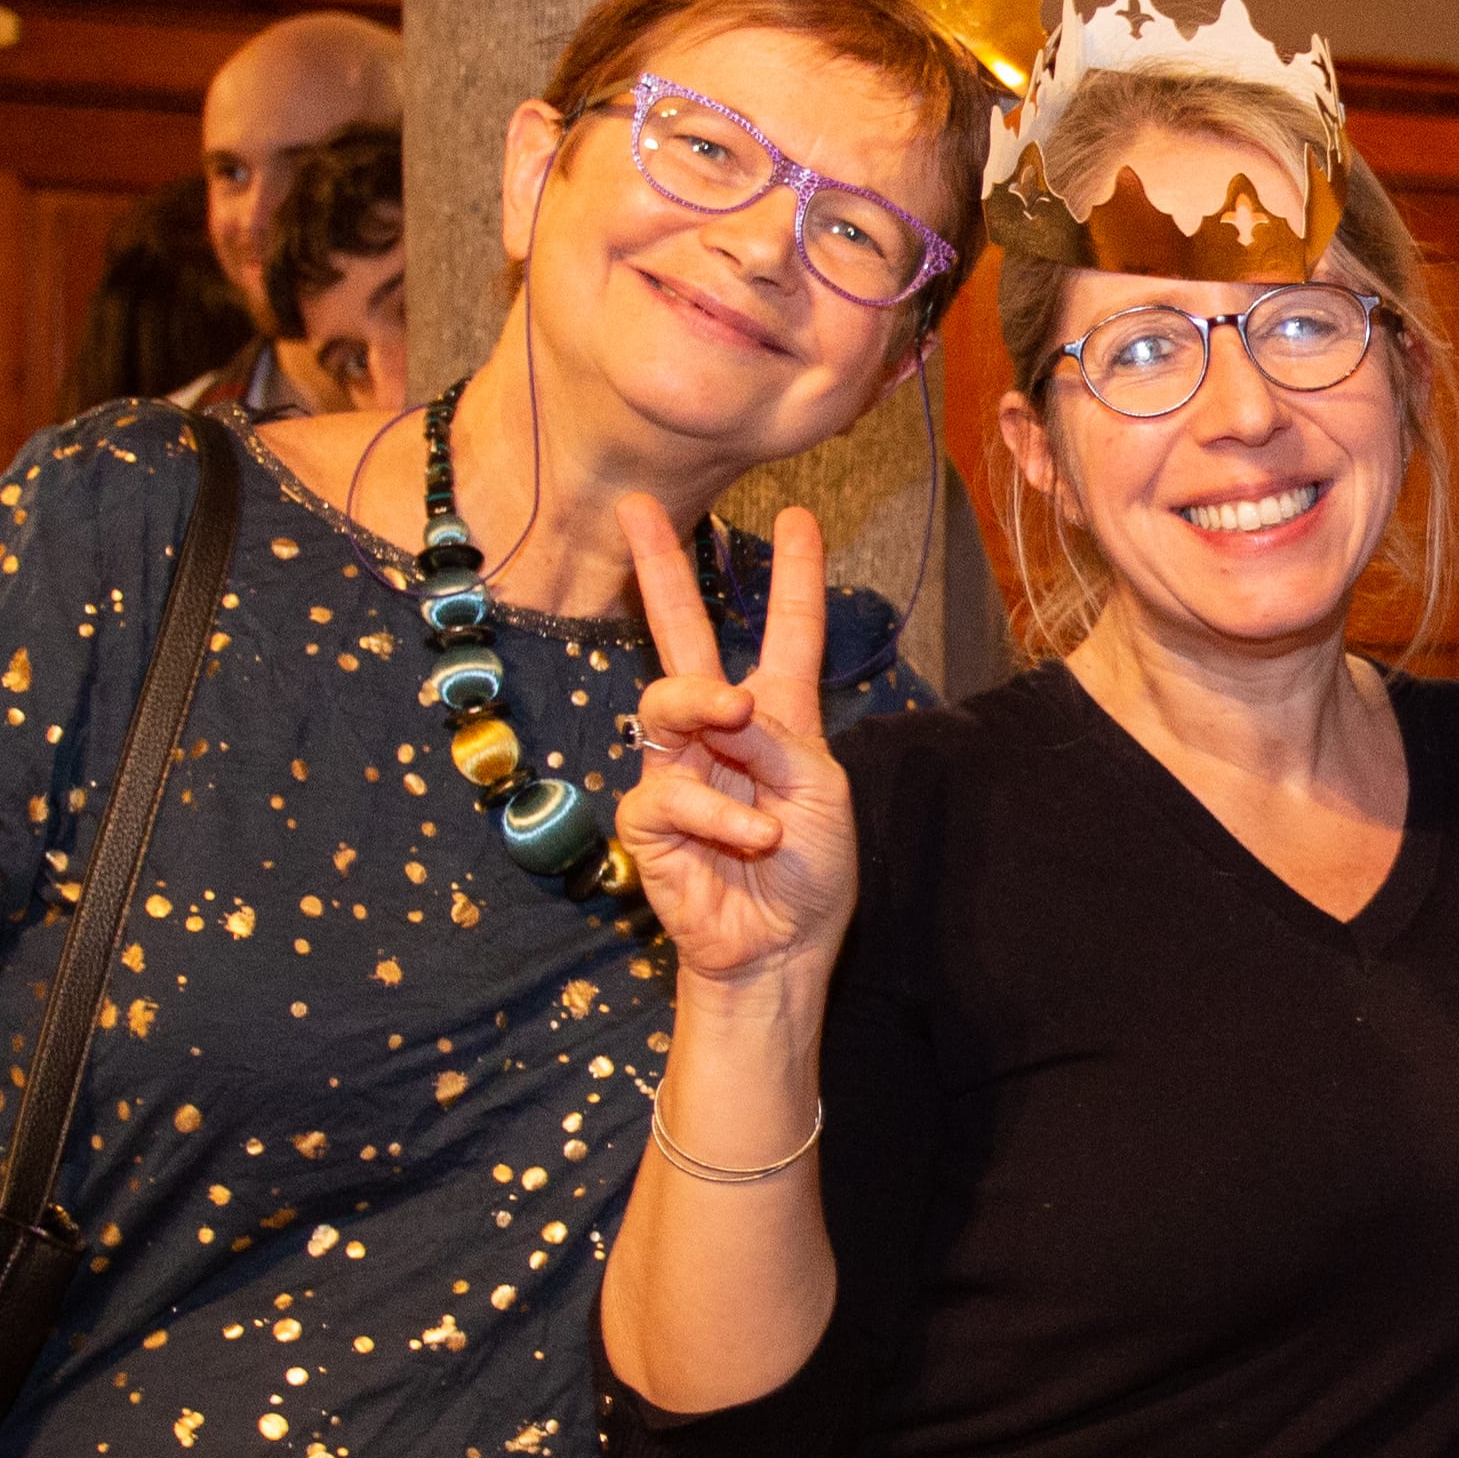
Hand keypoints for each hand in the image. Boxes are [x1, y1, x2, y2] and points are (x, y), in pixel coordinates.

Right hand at [613, 497, 856, 1002]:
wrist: (780, 948)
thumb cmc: (809, 873)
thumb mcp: (819, 792)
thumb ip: (776, 738)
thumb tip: (725, 701)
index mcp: (777, 718)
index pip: (786, 635)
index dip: (794, 579)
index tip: (798, 518)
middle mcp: (722, 732)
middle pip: (684, 639)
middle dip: (661, 571)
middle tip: (639, 509)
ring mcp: (678, 769)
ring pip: (667, 699)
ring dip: (705, 704)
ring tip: (742, 716)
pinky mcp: (648, 818)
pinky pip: (668, 790)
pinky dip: (720, 813)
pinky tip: (754, 836)